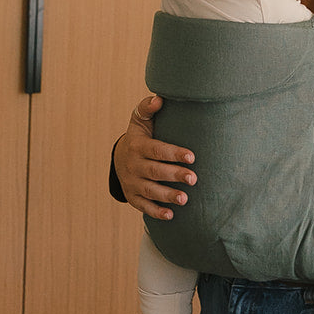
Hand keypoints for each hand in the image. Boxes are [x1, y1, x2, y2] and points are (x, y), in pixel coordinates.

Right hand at [115, 94, 196, 218]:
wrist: (119, 158)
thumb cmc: (139, 137)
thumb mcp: (139, 122)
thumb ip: (147, 109)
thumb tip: (159, 98)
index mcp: (138, 146)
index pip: (156, 150)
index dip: (173, 153)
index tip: (191, 156)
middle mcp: (133, 165)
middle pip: (155, 171)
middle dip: (174, 175)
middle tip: (193, 178)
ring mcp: (132, 182)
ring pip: (150, 191)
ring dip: (167, 196)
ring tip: (184, 198)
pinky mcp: (133, 197)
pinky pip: (144, 206)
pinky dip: (156, 212)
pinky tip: (170, 215)